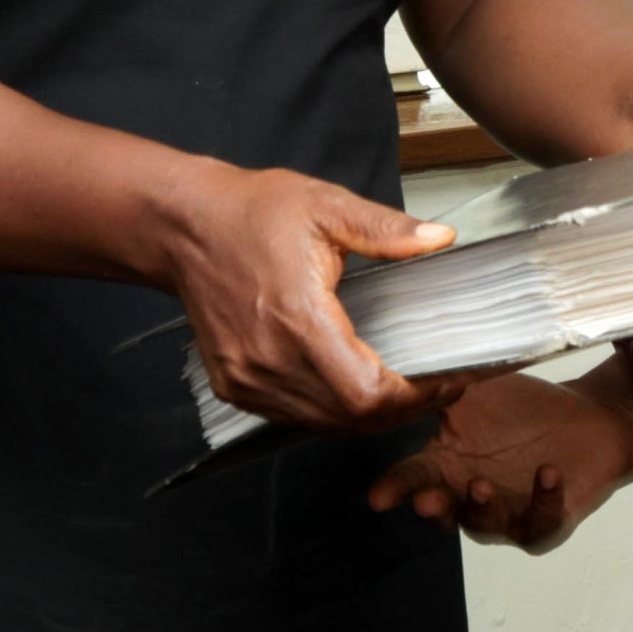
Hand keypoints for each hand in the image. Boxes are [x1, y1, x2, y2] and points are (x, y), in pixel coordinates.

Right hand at [157, 160, 481, 436]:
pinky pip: (295, 417)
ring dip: (369, 416)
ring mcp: (247, 379)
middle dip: (402, 409)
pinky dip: (333, 412)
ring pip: (323, 424)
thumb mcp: (327, 206)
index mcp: (297, 318)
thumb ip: (387, 230)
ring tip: (406, 388)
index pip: (365, 391)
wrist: (186, 226)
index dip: (411, 396)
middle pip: (350, 417)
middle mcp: (268, 361)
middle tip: (437, 385)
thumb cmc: (255, 212)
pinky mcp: (234, 385)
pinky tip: (356, 386)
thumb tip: (441, 238)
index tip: (446, 379)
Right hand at [367, 357, 632, 552]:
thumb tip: (413, 363)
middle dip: (433, 508)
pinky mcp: (547, 521)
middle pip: (444, 510)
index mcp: (448, 465)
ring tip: (481, 484)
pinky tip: (548, 474)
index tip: (378, 497)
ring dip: (481, 506)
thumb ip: (449, 383)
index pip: (415, 479)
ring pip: (486, 522)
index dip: (396, 488)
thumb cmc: (526, 408)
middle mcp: (469, 496)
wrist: (586, 421)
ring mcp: (507, 513)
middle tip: (426, 501)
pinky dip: (544, 500)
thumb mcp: (483, 390)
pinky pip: (542, 520)